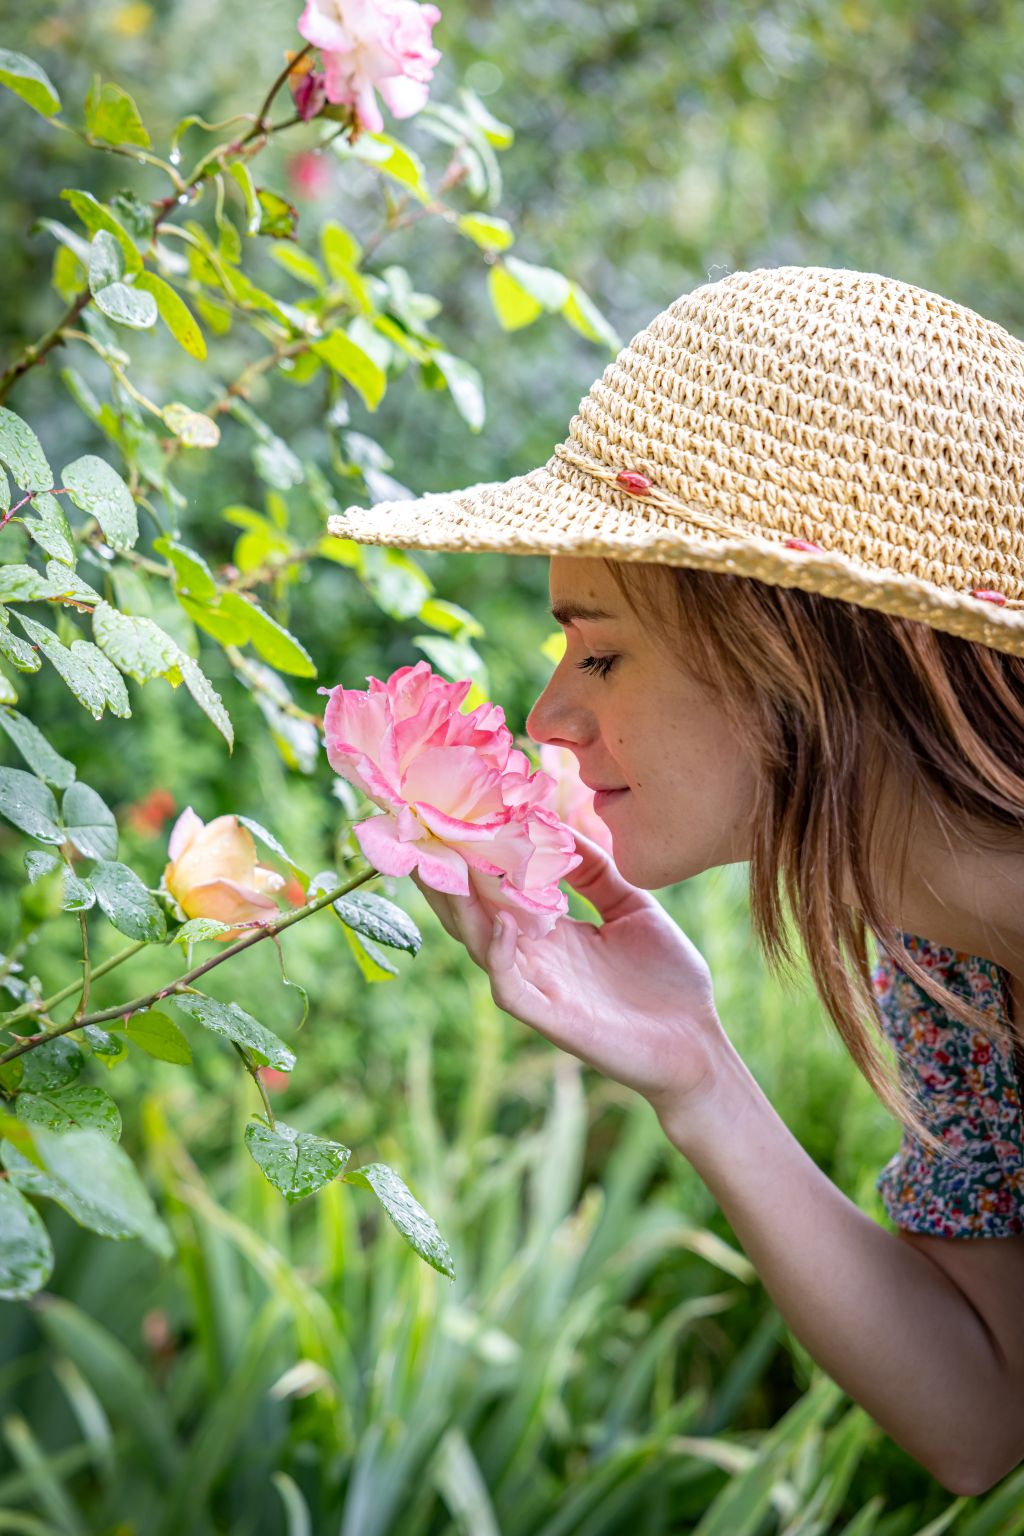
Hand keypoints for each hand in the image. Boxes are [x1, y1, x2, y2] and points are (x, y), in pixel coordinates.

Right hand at [409, 829, 731, 1121]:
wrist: (700, 1045)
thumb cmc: (669, 981)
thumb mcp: (633, 908)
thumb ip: (597, 872)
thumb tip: (561, 828)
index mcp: (551, 932)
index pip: (498, 889)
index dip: (475, 855)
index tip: (455, 811)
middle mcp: (536, 957)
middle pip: (473, 914)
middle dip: (445, 878)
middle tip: (419, 834)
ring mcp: (540, 988)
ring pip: (480, 946)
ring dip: (458, 910)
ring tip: (441, 869)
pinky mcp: (552, 1019)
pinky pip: (509, 987)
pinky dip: (499, 955)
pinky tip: (501, 923)